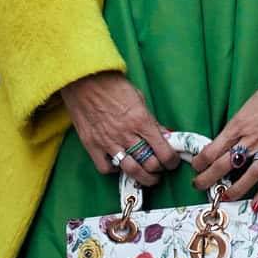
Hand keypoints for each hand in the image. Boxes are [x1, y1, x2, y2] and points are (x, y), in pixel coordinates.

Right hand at [61, 72, 181, 186]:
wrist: (84, 79)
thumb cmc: (112, 85)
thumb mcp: (139, 98)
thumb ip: (152, 121)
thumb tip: (165, 136)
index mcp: (141, 120)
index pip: (164, 151)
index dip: (172, 161)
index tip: (173, 162)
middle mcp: (126, 134)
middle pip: (150, 164)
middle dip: (159, 170)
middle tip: (160, 169)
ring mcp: (108, 141)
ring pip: (131, 170)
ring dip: (143, 178)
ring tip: (147, 177)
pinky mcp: (92, 145)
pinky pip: (106, 167)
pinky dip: (115, 170)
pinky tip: (120, 164)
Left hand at [192, 68, 257, 210]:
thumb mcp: (247, 107)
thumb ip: (237, 126)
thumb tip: (227, 142)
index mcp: (238, 125)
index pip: (212, 149)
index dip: (201, 161)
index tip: (197, 166)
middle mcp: (251, 139)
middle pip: (223, 165)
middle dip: (207, 178)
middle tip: (199, 185)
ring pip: (247, 176)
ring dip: (233, 190)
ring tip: (224, 197)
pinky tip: (255, 204)